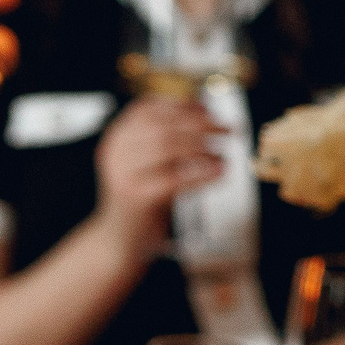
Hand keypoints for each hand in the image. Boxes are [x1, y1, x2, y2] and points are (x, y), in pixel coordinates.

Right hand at [91, 96, 224, 259]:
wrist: (119, 239)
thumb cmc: (141, 199)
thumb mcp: (149, 162)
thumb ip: (168, 138)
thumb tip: (205, 113)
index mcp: (117, 137)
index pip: (149, 108)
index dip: (182, 105)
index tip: (209, 110)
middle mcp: (116, 151)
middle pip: (162, 125)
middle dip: (201, 124)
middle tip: (228, 129)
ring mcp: (123, 174)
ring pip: (168, 146)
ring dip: (203, 147)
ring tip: (223, 153)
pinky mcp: (135, 197)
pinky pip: (175, 178)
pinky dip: (202, 173)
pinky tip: (219, 172)